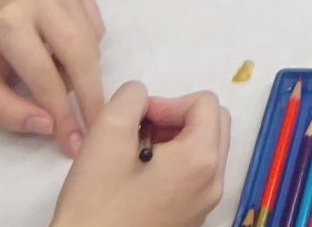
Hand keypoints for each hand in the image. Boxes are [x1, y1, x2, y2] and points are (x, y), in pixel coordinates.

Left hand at [0, 0, 104, 155]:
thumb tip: (50, 126)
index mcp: (9, 21)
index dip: (62, 114)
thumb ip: (7, 111)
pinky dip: (87, 47)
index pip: (45, 76)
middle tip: (97, 126)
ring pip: (92, 42)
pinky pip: (95, 25)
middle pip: (80, 55)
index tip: (74, 143)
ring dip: (84, 71)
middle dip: (91, 96)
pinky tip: (61, 50)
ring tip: (57, 79)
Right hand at [48, 84, 228, 226]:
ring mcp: (204, 206)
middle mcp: (214, 183)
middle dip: (177, 118)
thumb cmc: (97, 202)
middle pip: (213, 125)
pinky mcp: (190, 221)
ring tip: (135, 155)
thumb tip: (143, 97)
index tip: (137, 120)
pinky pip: (194, 177)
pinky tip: (139, 179)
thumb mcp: (107, 134)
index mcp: (201, 160)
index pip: (205, 102)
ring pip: (204, 151)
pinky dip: (174, 165)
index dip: (168, 101)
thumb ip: (131, 98)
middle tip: (139, 132)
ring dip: (174, 140)